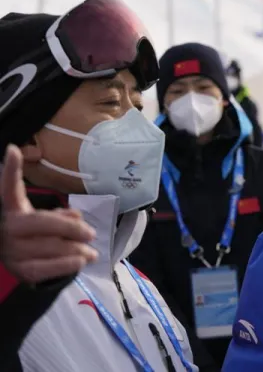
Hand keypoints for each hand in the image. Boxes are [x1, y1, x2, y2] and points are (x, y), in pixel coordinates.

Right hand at [0, 145, 97, 283]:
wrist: (18, 260)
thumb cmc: (37, 234)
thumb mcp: (46, 219)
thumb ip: (61, 214)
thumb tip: (76, 216)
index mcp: (14, 209)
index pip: (10, 188)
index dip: (11, 170)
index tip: (13, 150)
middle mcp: (10, 228)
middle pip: (43, 223)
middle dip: (71, 228)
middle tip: (91, 233)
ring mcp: (12, 251)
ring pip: (50, 247)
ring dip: (77, 249)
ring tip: (92, 252)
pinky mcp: (20, 271)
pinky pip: (47, 268)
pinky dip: (66, 265)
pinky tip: (80, 262)